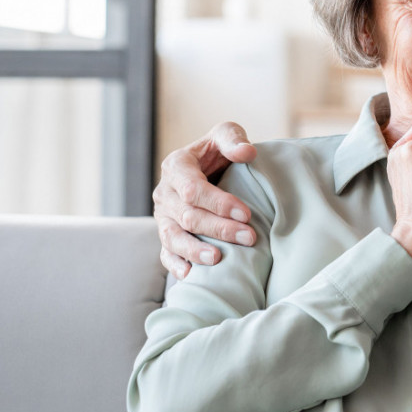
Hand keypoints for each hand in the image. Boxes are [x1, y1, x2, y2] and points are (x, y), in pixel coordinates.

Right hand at [153, 122, 257, 278]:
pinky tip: (190, 275)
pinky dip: (175, 265)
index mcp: (177, 166)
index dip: (219, 203)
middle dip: (219, 228)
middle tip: (249, 237)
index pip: (193, 189)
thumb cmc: (218, 151)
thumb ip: (233, 139)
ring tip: (217, 259)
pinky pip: (165, 253)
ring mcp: (163, 216)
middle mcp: (165, 193)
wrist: (207, 167)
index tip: (247, 213)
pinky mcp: (166, 233)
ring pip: (172, 237)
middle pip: (188, 216)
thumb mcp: (225, 135)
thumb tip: (247, 152)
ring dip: (195, 250)